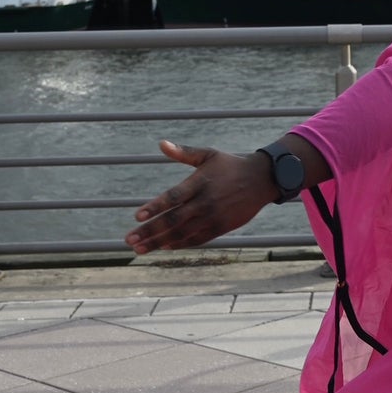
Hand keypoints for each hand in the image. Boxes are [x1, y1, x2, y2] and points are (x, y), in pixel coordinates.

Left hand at [126, 141, 274, 253]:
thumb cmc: (230, 165)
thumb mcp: (208, 154)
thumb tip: (161, 144)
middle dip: (150, 231)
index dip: (155, 207)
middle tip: (129, 240)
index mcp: (200, 182)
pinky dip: (180, 244)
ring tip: (139, 249)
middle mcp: (205, 202)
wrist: (262, 179)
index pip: (173, 197)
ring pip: (182, 233)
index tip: (137, 216)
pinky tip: (165, 247)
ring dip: (159, 242)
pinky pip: (197, 239)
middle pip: (173, 220)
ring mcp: (214, 217)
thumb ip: (183, 152)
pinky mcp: (222, 227)